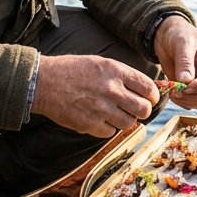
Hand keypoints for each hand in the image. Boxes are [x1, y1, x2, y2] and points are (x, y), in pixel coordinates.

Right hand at [31, 55, 158, 137]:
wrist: (44, 82)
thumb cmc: (72, 71)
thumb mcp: (100, 63)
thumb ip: (122, 76)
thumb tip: (144, 89)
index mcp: (116, 71)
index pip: (148, 88)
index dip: (152, 96)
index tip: (149, 99)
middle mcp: (111, 90)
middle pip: (144, 109)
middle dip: (142, 111)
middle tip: (134, 110)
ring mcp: (101, 108)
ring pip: (129, 123)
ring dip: (124, 120)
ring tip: (113, 113)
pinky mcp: (90, 124)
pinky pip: (110, 132)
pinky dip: (107, 128)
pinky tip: (98, 119)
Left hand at [153, 15, 196, 109]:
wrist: (166, 37)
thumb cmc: (178, 34)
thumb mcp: (182, 43)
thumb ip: (184, 62)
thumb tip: (185, 81)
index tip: (184, 87)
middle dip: (195, 97)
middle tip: (175, 92)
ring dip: (187, 101)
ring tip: (171, 91)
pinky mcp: (195, 90)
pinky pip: (193, 103)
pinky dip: (183, 102)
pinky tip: (172, 93)